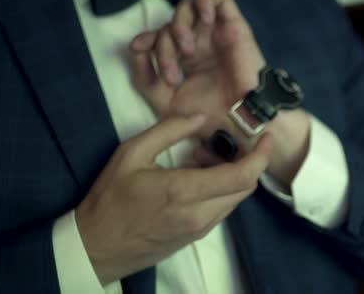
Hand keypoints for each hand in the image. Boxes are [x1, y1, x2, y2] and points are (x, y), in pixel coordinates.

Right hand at [75, 115, 272, 284]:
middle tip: (227, 143)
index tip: (266, 137)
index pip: (242, 176)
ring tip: (205, 157)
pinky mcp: (196, 236)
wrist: (96, 246)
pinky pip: (222, 209)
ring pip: (236, 198)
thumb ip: (169, 131)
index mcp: (184, 191)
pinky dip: (222, 189)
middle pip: (246, 187)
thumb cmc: (110, 199)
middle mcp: (200, 214)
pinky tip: (199, 176)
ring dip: (233, 175)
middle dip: (247, 161)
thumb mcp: (131, 153)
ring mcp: (200, 229)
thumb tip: (200, 117)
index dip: (262, 155)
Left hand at [130, 0, 309, 185]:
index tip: (139, 49)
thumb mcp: (164, 102)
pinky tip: (204, 20)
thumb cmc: (206, 116)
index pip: (161, 35)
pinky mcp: (234, 25)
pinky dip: (205, 0)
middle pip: (170, 24)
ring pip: (189, 6)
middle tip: (172, 75)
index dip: (147, 38)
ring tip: (188, 49)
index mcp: (186, 59)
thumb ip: (144, 78)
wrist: (237, 119)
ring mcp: (216, 33)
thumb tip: (136, 48)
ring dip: (180, 24)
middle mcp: (200, 43)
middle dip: (164, 47)